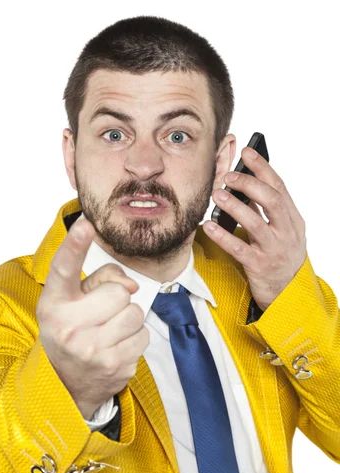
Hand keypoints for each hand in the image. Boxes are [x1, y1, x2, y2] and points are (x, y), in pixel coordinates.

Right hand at [36, 217, 149, 419]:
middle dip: (117, 300)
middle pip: (119, 292)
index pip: (64, 269)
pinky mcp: (115, 366)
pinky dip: (135, 339)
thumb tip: (132, 285)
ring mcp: (92, 350)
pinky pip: (143, 336)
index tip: (85, 224)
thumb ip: (99, 279)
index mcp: (54, 305)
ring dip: (128, 319)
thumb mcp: (72, 303)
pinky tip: (116, 347)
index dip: (75, 244)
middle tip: (101, 315)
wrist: (66, 384)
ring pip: (135, 313)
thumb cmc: (71, 331)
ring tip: (109, 331)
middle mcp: (69, 327)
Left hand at [203, 147, 306, 311]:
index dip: (263, 167)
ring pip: (255, 223)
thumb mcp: (280, 230)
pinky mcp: (258, 265)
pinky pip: (238, 248)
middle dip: (249, 184)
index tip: (247, 151)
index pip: (279, 187)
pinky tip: (209, 225)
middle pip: (271, 200)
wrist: (288, 292)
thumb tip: (246, 185)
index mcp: (292, 219)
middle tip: (228, 175)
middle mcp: (286, 232)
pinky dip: (223, 235)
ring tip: (217, 195)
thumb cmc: (281, 256)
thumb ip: (265, 211)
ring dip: (234, 206)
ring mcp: (273, 249)